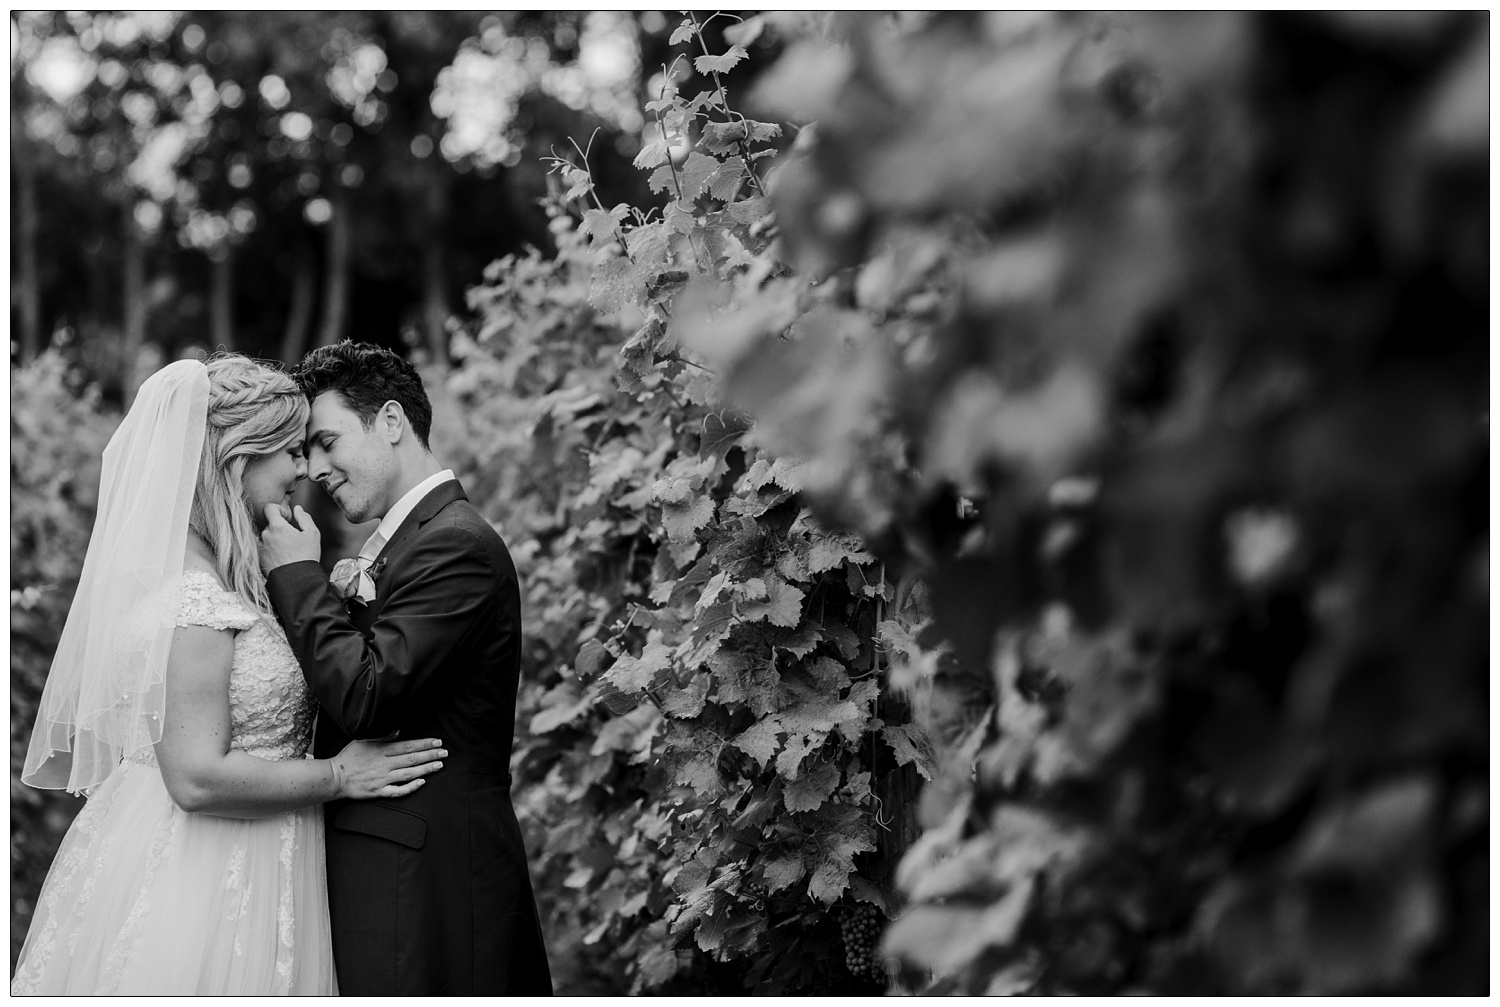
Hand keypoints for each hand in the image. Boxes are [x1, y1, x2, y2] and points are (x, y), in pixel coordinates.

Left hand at [259, 503, 321, 572]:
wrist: (297, 580)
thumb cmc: (306, 557)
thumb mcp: (313, 533)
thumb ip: (304, 517)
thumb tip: (297, 509)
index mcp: (277, 526)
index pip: (269, 508)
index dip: (280, 510)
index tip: (288, 519)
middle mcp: (265, 535)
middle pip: (270, 523)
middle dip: (280, 527)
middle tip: (292, 537)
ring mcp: (260, 547)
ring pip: (266, 536)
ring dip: (275, 538)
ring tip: (287, 549)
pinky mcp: (259, 558)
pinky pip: (263, 548)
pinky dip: (271, 549)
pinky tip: (282, 556)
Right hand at [329, 737, 445, 799]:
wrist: (334, 777)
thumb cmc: (348, 757)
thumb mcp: (363, 740)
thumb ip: (382, 735)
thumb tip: (398, 730)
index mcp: (381, 750)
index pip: (407, 745)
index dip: (424, 744)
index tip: (438, 742)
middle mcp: (384, 764)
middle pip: (411, 759)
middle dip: (430, 755)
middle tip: (445, 753)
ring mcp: (382, 779)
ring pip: (408, 774)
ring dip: (425, 769)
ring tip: (439, 765)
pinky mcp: (378, 791)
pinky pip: (397, 791)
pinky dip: (410, 787)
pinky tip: (422, 782)